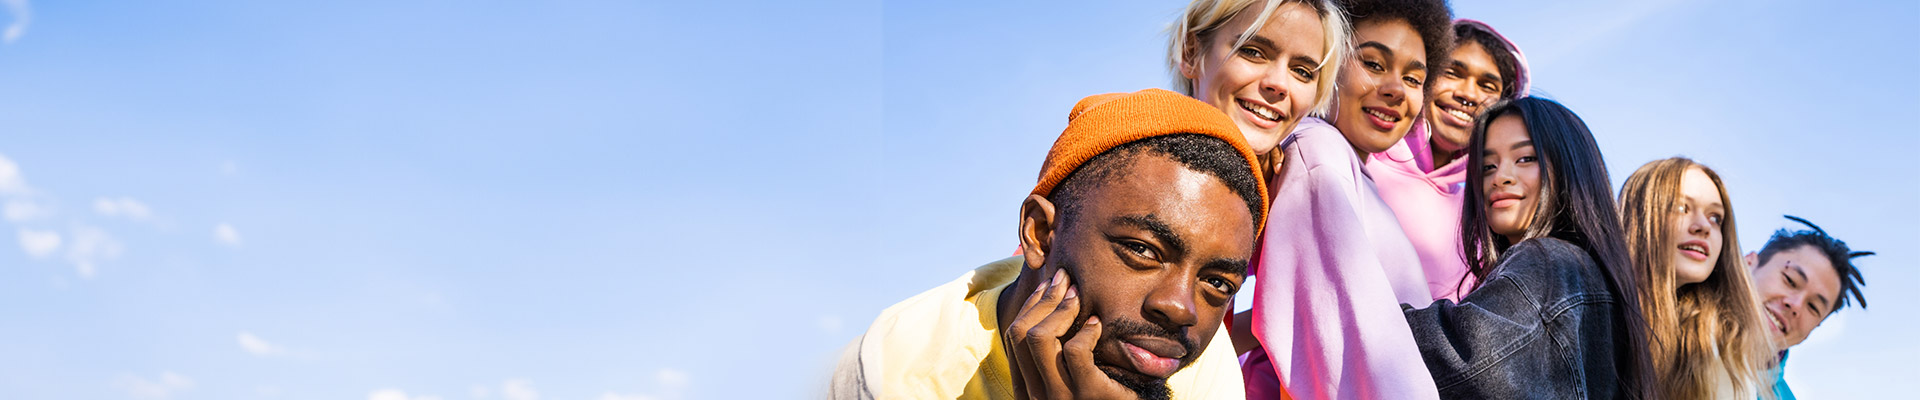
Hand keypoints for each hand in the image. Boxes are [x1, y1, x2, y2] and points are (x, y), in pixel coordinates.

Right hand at [1004, 268, 1136, 399]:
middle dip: (1043, 298)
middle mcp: (1036, 394)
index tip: (1049, 285)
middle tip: (1065, 279)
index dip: (1030, 305)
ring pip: (1040, 337)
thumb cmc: (1103, 396)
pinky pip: (1075, 351)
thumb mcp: (1068, 375)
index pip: (1013, 336)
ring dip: (1060, 309)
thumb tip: (1051, 299)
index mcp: (1028, 387)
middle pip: (1019, 332)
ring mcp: (1060, 396)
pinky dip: (1086, 331)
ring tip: (1079, 297)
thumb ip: (1055, 351)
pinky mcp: (1089, 394)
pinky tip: (1098, 325)